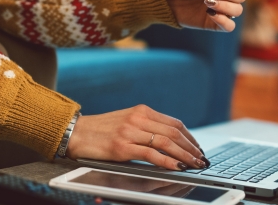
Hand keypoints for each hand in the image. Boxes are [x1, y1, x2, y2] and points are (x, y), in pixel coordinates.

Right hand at [66, 105, 209, 170]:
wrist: (76, 132)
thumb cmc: (101, 130)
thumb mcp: (127, 121)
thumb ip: (146, 126)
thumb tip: (170, 140)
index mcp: (142, 110)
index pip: (174, 123)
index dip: (190, 137)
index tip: (198, 148)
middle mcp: (138, 118)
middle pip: (174, 133)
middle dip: (191, 148)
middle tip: (201, 159)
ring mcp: (130, 132)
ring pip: (166, 143)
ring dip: (184, 155)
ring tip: (194, 164)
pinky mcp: (122, 147)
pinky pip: (151, 155)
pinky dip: (167, 161)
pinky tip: (177, 167)